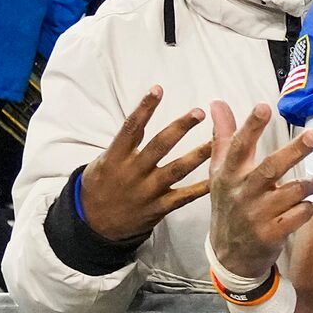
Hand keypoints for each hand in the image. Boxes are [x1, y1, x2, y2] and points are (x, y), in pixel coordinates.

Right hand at [80, 89, 209, 242]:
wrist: (94, 223)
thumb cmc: (101, 186)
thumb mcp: (104, 161)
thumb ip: (125, 143)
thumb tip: (142, 116)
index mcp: (116, 156)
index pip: (131, 126)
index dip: (144, 107)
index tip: (157, 89)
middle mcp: (133, 171)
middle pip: (159, 145)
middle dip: (179, 128)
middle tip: (199, 112)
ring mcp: (147, 190)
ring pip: (176, 170)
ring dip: (198, 154)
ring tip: (218, 140)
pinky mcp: (158, 208)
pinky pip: (184, 197)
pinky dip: (201, 188)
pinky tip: (218, 178)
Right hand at [204, 101, 312, 283]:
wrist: (229, 254)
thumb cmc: (228, 204)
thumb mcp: (220, 172)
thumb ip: (223, 137)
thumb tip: (217, 103)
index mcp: (229, 174)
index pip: (239, 146)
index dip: (251, 126)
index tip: (264, 106)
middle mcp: (243, 192)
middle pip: (272, 167)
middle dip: (295, 150)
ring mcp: (258, 214)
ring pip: (293, 192)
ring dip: (309, 184)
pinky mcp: (272, 234)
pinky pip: (300, 214)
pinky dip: (307, 208)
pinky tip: (304, 206)